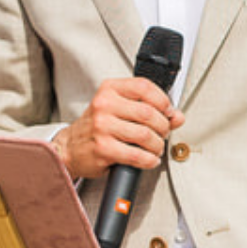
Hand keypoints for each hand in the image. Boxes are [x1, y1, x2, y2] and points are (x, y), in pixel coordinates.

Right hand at [54, 76, 185, 178]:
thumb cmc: (96, 127)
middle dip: (163, 127)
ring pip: (145, 135)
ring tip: (155, 148)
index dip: (163, 100)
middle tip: (162, 134)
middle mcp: (104, 105)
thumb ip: (149, 109)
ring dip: (157, 146)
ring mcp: (102, 126)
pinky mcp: (103, 148)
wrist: (69, 148)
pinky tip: (149, 159)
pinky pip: (136, 155)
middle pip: (149, 113)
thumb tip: (177, 116)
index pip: (144, 87)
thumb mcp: (120, 110)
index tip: (168, 111)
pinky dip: (149, 160)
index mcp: (110, 89)